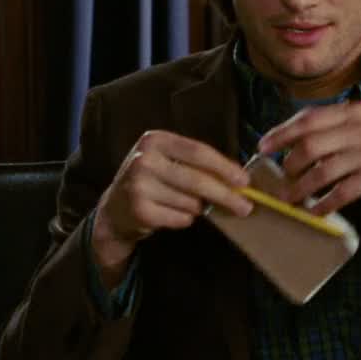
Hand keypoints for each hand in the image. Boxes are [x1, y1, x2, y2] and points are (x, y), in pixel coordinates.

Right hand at [92, 130, 252, 272]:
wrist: (115, 208)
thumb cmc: (152, 180)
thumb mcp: (169, 161)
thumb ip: (198, 165)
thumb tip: (239, 180)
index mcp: (155, 140)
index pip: (199, 152)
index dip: (225, 167)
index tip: (245, 181)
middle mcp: (144, 159)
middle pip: (198, 180)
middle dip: (226, 195)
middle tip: (245, 207)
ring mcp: (139, 185)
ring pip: (191, 203)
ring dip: (199, 208)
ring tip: (187, 205)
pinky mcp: (139, 210)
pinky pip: (180, 219)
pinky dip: (185, 220)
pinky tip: (173, 214)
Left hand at [257, 101, 360, 216]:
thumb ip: (345, 127)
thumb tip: (305, 141)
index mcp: (356, 112)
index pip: (308, 118)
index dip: (281, 133)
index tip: (264, 146)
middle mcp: (360, 129)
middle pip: (308, 145)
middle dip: (287, 166)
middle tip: (279, 181)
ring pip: (320, 171)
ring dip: (300, 189)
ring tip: (290, 201)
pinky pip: (341, 192)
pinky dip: (324, 204)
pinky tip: (316, 212)